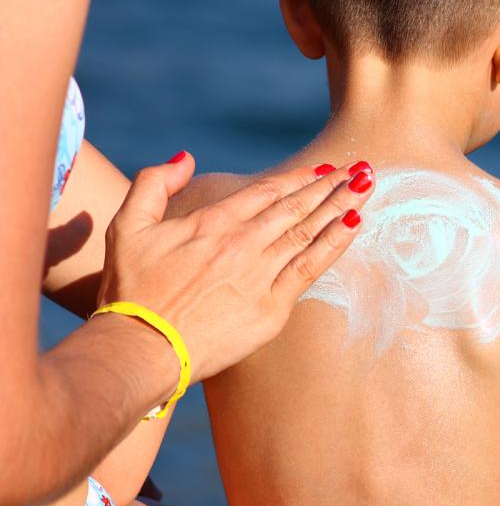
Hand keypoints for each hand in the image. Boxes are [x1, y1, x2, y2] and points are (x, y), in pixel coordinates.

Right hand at [96, 153, 373, 381]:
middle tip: (362, 168)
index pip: (268, 192)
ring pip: (309, 232)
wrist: (141, 348)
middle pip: (297, 207)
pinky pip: (311, 269)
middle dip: (332, 185)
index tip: (325, 168)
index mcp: (213, 222)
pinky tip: (354, 226)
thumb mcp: (127, 227)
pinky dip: (334, 244)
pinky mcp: (272, 308)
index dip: (299, 178)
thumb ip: (153, 185)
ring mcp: (260, 275)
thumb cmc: (131, 291)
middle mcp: (243, 243)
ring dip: (341, 206)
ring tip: (367, 186)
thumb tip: (185, 157)